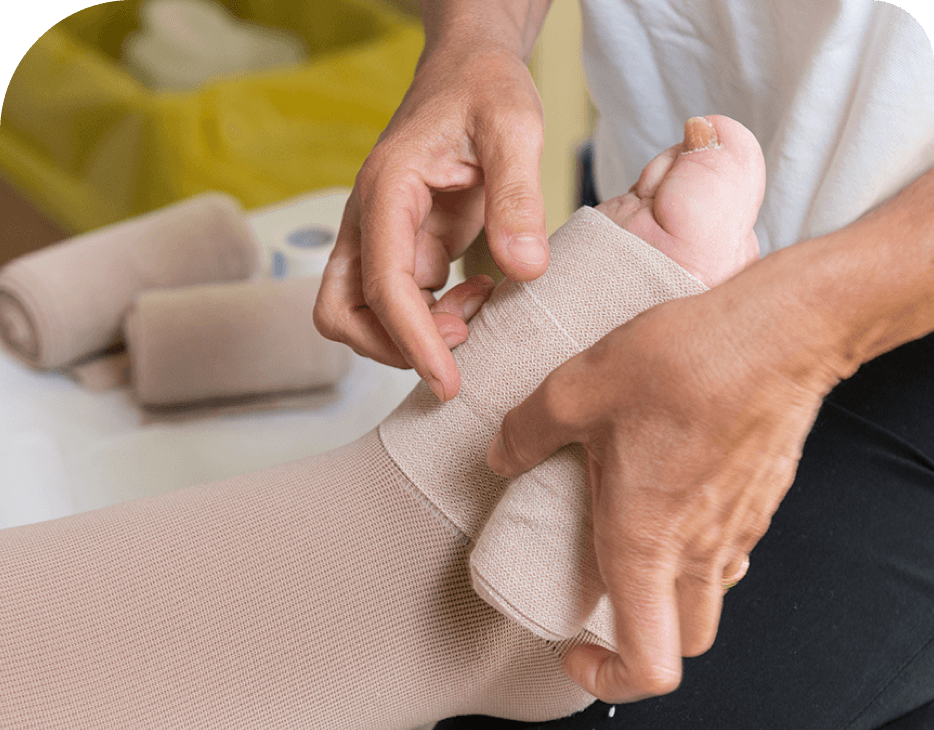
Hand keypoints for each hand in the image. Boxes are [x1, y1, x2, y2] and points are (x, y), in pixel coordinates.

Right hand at [313, 45, 550, 402]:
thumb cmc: (485, 88)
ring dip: (414, 335)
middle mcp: (369, 219)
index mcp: (386, 190)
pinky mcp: (402, 249)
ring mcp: (380, 238)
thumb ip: (518, 196)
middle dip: (394, 346)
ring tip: (477, 307)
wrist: (469, 69)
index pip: (382, 286)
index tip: (449, 381)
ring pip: (363, 316)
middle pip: (342, 313)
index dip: (413, 342)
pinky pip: (399, 305)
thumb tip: (525, 269)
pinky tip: (479, 292)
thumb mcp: (514, 127)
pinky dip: (433, 319)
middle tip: (461, 342)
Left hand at [485, 269, 847, 701]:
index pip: (648, 667)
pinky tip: (673, 491)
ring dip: (669, 592)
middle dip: (640, 642)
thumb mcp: (576, 390)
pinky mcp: (763, 500)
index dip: (608, 680)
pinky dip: (698, 546)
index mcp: (647, 545)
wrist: (784, 328)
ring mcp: (741, 530)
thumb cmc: (686, 362)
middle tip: (598, 604)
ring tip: (631, 538)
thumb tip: (500, 456)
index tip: (575, 650)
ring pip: (709, 597)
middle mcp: (700, 553)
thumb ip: (526, 432)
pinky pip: (730, 549)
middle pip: (684, 644)